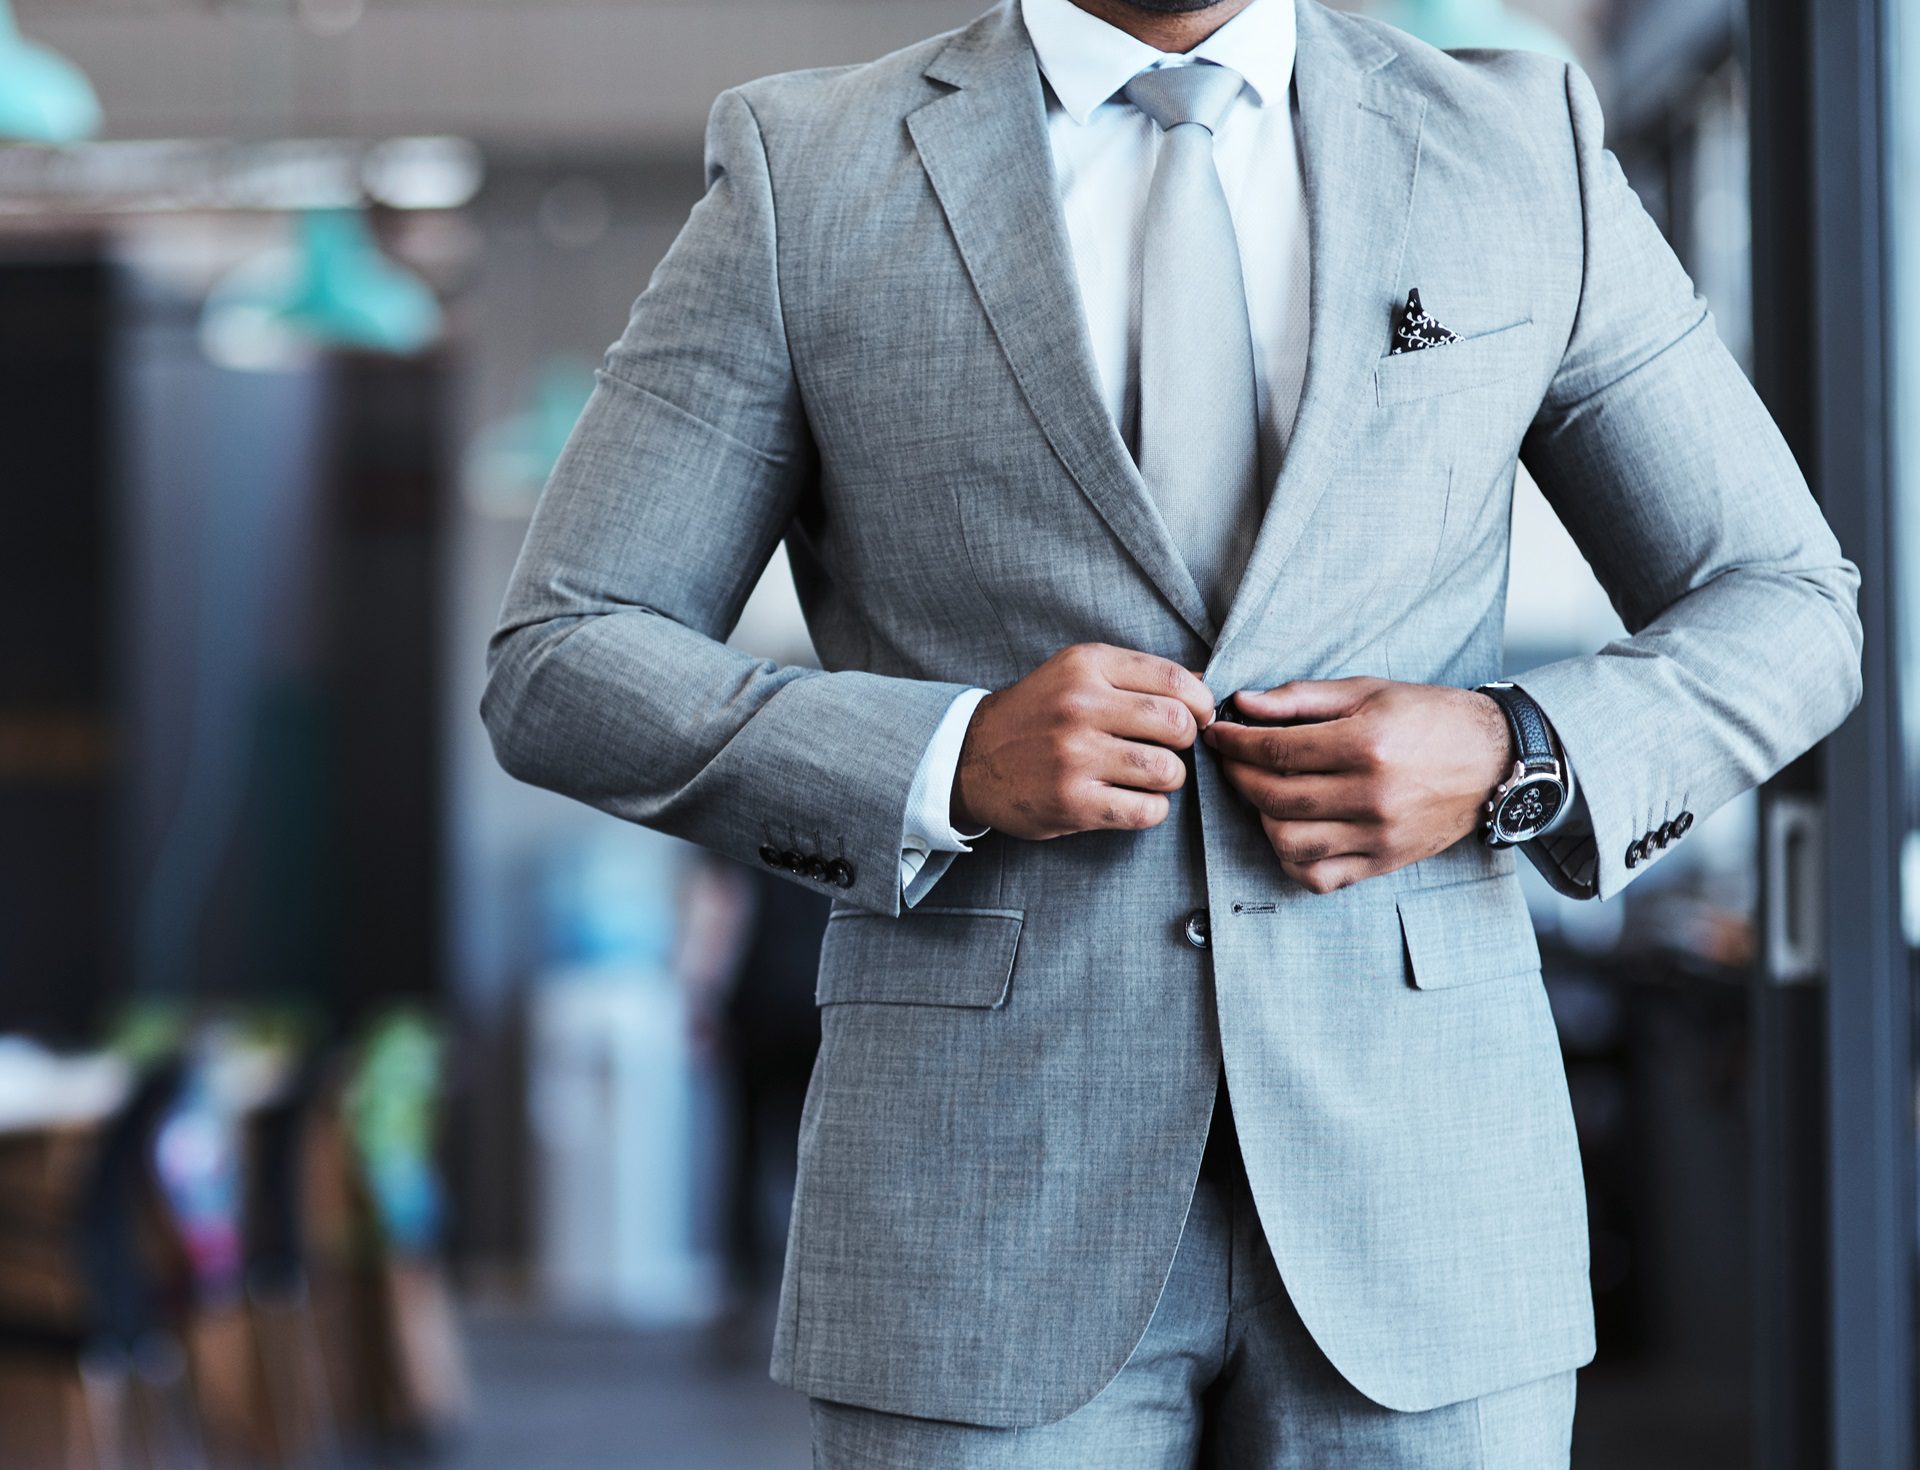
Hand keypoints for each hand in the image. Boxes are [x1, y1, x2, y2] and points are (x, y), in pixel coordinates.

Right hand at [952, 644, 1215, 839]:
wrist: (971, 758)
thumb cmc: (1037, 714)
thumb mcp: (1076, 673)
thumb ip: (1135, 675)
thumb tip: (1204, 685)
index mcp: (1086, 666)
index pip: (1175, 680)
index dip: (1201, 703)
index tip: (1197, 717)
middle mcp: (1080, 707)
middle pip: (1177, 724)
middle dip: (1187, 739)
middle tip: (1170, 747)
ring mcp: (1075, 757)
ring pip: (1167, 770)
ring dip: (1169, 777)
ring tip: (1149, 775)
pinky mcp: (1072, 802)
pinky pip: (1146, 811)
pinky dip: (1152, 809)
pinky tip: (1135, 800)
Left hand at [1201, 677, 1512, 893]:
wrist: (1494, 760)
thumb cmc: (1430, 718)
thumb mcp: (1368, 690)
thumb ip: (1301, 698)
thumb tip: (1242, 703)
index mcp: (1367, 744)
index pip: (1275, 750)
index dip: (1235, 743)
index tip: (1217, 734)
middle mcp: (1372, 795)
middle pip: (1274, 797)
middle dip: (1240, 776)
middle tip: (1233, 760)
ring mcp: (1378, 835)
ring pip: (1288, 842)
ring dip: (1262, 818)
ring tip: (1264, 793)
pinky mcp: (1383, 862)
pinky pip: (1318, 876)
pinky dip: (1292, 859)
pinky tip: (1290, 830)